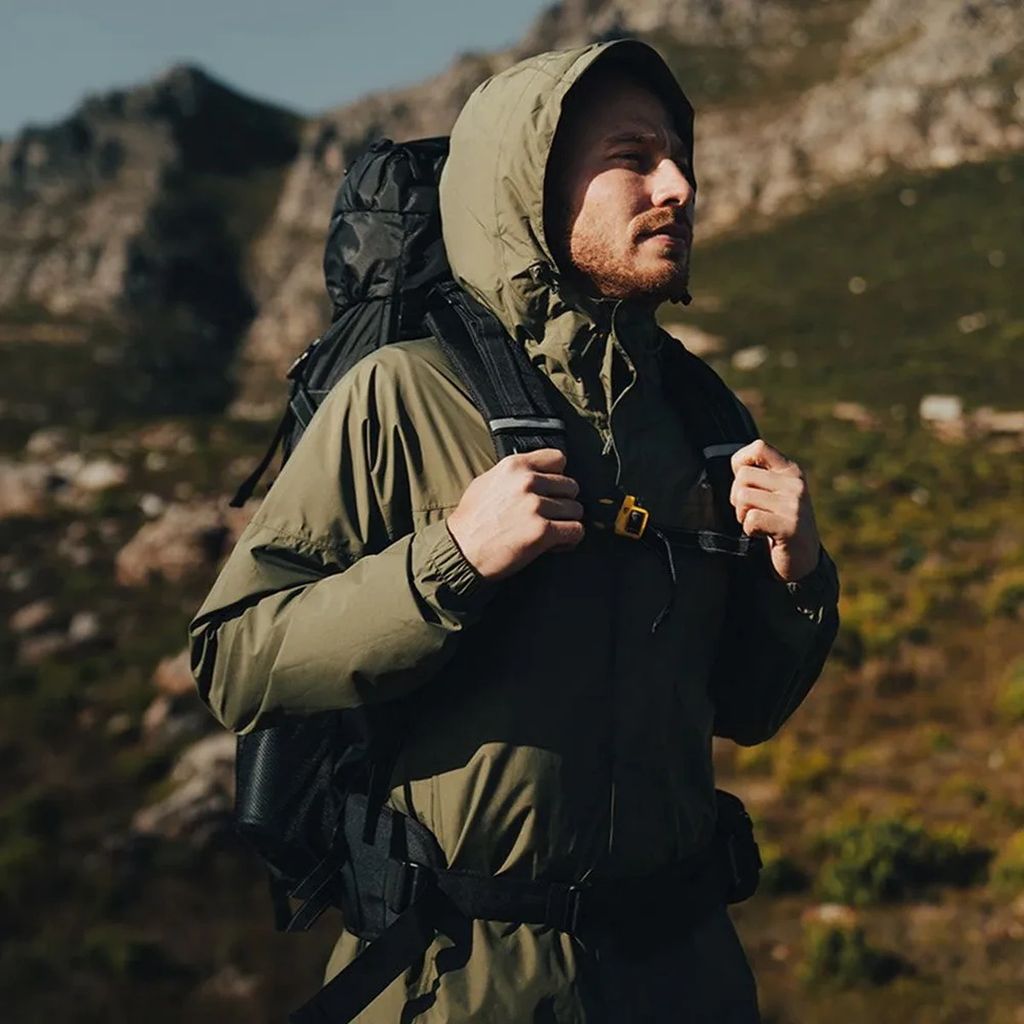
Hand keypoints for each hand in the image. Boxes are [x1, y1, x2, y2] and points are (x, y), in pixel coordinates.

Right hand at [447, 448, 584, 580]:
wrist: (460, 551)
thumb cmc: (471, 521)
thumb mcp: (486, 482)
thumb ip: (514, 475)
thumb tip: (536, 474)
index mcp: (514, 466)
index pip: (558, 458)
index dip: (558, 476)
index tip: (552, 490)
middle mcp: (527, 481)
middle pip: (571, 486)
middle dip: (563, 503)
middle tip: (550, 517)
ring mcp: (536, 506)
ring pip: (576, 509)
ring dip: (567, 522)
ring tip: (552, 532)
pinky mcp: (542, 531)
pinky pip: (576, 530)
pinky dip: (570, 539)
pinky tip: (556, 544)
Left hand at [730, 439, 820, 581]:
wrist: (802, 561)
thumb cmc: (777, 525)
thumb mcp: (773, 494)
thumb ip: (757, 477)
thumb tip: (728, 463)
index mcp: (790, 471)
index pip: (759, 447)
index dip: (740, 462)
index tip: (742, 483)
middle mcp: (795, 483)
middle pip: (742, 476)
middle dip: (737, 497)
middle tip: (750, 513)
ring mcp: (794, 504)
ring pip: (743, 496)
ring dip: (742, 515)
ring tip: (758, 524)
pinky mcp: (790, 526)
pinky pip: (751, 519)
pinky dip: (750, 530)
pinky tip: (763, 535)